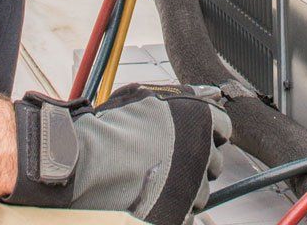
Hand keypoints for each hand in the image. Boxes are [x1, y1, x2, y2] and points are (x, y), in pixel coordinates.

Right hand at [6, 84, 229, 224]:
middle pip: (214, 161)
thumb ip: (181, 96)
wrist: (83, 164)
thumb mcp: (145, 98)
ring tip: (154, 178)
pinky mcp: (179, 214)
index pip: (223, 127)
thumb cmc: (109, 129)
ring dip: (185, 186)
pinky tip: (153, 197)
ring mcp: (193, 187)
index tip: (192, 136)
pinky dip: (175, 208)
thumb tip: (205, 94)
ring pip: (201, 191)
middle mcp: (203, 152)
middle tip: (167, 158)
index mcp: (200, 120)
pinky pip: (187, 214)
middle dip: (196, 160)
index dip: (207, 131)